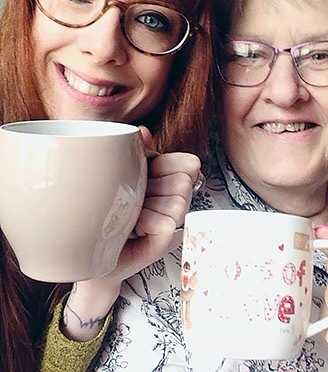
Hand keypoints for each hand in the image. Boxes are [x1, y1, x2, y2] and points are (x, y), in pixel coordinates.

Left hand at [61, 126, 200, 340]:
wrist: (84, 251)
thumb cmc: (102, 210)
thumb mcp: (120, 172)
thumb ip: (136, 151)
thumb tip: (141, 131)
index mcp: (165, 180)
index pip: (189, 164)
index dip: (172, 163)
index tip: (150, 166)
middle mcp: (173, 201)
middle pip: (185, 181)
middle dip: (159, 182)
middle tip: (137, 194)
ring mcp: (169, 223)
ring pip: (179, 201)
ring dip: (151, 203)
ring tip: (132, 212)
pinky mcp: (162, 243)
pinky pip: (167, 223)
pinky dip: (148, 221)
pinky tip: (132, 225)